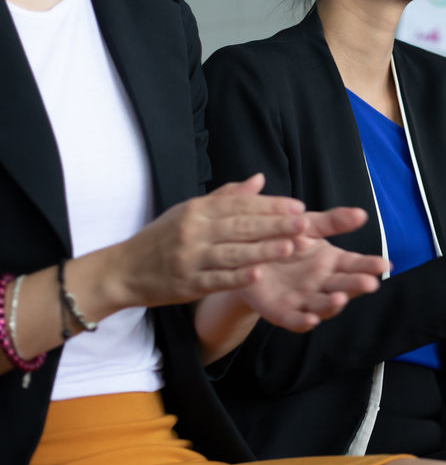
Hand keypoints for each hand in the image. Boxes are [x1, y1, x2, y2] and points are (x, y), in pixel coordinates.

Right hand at [112, 174, 311, 308]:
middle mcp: (194, 232)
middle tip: (304, 223)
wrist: (123, 270)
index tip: (298, 207)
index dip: (270, 205)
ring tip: (290, 247)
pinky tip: (258, 274)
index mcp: (197, 211)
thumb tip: (259, 179)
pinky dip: (237, 277)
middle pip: (240, 226)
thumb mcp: (189, 211)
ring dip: (262, 250)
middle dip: (274, 224)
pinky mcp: (187, 285)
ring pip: (232, 253)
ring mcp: (190, 259)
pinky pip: (216, 280)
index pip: (239, 205)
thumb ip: (226, 197)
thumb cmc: (162, 238)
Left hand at [232, 207, 388, 331]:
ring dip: (332, 304)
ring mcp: (304, 299)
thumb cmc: (281, 239)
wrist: (243, 253)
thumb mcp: (307, 225)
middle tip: (370, 283)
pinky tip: (311, 319)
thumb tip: (362, 213)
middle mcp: (322, 283)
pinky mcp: (282, 312)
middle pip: (344, 286)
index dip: (370, 265)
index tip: (385, 264)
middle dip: (357, 286)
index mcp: (331, 262)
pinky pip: (295, 320)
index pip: (355, 264)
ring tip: (340, 298)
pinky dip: (304, 321)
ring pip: (323, 305)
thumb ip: (333, 222)